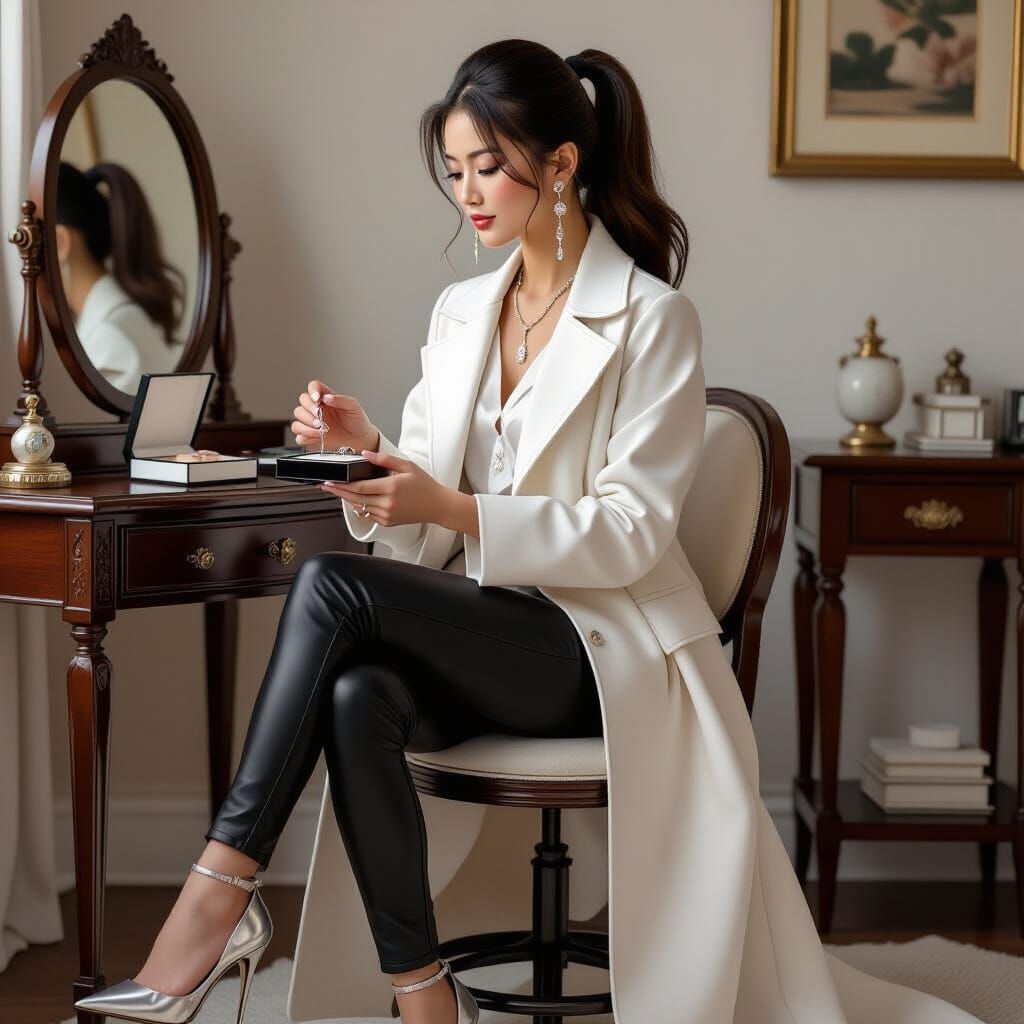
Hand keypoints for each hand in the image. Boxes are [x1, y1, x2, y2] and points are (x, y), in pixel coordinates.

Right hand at [291, 379, 377, 451]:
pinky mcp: (310, 436)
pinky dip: (304, 436)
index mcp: (326, 398)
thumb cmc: (357, 421)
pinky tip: (316, 437)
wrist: (360, 439)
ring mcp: (312, 422)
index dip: (312, 390)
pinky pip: (299, 435)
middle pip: (302, 401)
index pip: (313, 386)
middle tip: (320, 418)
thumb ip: (341, 400)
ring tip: (320, 430)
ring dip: (306, 424)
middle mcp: (317, 408)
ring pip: (297, 417)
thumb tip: (327, 398)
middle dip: (309, 409)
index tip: (317, 399)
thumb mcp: (353, 407)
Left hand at [318, 448, 448, 526]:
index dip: (342, 484)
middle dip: (338, 492)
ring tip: (338, 490)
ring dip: (348, 499)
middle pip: (355, 498)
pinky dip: (360, 506)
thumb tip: (365, 454)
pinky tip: (356, 499)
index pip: (359, 487)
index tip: (330, 480)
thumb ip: (384, 459)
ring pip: (360, 507)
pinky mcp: (387, 522)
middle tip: (325, 486)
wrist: (438, 505)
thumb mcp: (407, 465)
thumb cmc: (424, 484)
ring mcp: (387, 515)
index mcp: (391, 488)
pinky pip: (368, 514)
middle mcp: (387, 504)